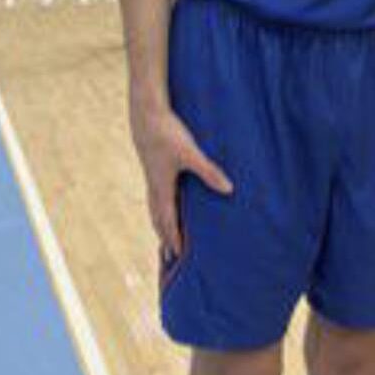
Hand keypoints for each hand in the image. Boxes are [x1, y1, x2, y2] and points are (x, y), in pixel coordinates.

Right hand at [129, 103, 232, 256]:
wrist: (146, 116)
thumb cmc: (168, 134)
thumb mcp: (191, 153)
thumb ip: (209, 171)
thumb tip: (228, 189)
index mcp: (162, 189)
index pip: (168, 221)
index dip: (173, 239)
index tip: (178, 257)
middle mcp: (155, 188)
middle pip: (159, 220)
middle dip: (165, 238)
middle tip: (169, 258)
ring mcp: (153, 179)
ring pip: (156, 209)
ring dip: (161, 225)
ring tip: (165, 238)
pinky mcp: (154, 169)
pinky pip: (157, 197)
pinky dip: (161, 210)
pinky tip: (168, 204)